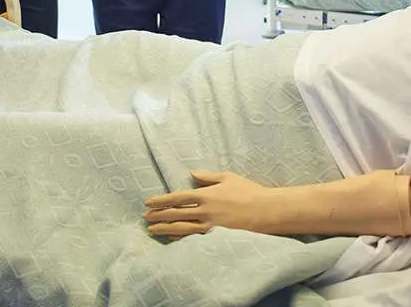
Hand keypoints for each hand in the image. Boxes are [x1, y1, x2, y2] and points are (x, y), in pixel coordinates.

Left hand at [143, 171, 271, 238]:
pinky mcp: (216, 236)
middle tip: (144, 217)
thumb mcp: (228, 178)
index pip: (178, 197)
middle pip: (176, 214)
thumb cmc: (248, 191)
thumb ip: (208, 176)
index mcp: (206, 195)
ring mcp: (210, 226)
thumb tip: (192, 173)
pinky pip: (193, 238)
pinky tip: (171, 239)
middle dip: (158, 215)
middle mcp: (205, 211)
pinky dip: (180, 238)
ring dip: (164, 228)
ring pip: (181, 228)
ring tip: (152, 230)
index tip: (148, 202)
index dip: (161, 200)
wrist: (265, 211)